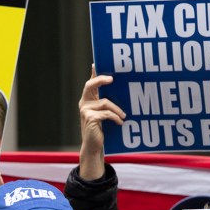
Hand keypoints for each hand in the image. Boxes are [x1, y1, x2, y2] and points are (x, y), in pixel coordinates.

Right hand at [79, 66, 125, 180]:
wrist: (94, 146)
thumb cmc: (102, 130)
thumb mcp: (104, 115)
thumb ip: (107, 104)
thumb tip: (120, 92)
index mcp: (87, 100)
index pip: (90, 83)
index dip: (94, 73)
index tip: (97, 63)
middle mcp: (84, 103)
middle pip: (90, 85)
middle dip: (101, 79)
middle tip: (112, 79)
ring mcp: (85, 110)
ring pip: (105, 103)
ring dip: (118, 109)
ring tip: (125, 116)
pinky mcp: (90, 118)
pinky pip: (107, 114)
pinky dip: (116, 118)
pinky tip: (120, 123)